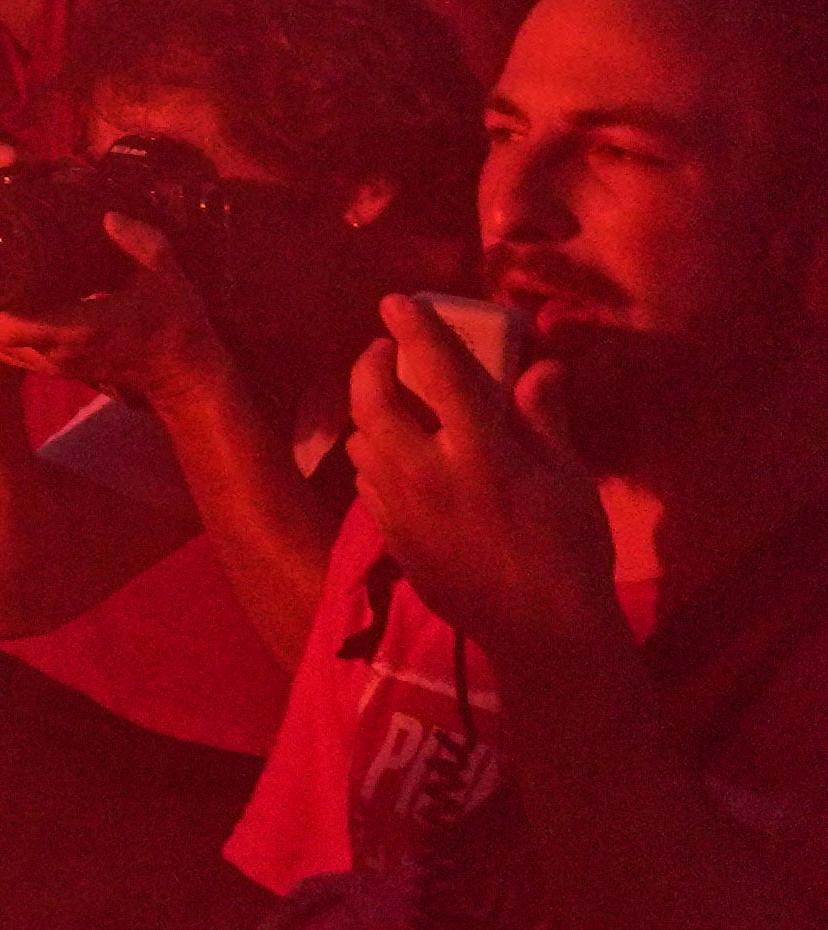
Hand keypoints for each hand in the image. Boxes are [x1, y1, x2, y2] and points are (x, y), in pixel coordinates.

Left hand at [345, 293, 618, 676]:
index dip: (414, 329)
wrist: (538, 628)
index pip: (437, 372)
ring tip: (391, 402)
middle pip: (373, 400)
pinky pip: (366, 480)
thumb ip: (542, 418)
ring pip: (361, 441)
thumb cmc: (569, 548)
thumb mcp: (567, 477)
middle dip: (371, 365)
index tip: (396, 301)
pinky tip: (396, 457)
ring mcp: (398, 506)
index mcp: (477, 450)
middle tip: (387, 349)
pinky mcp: (389, 536)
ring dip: (369, 413)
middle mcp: (424, 471)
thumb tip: (539, 366)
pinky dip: (374, 456)